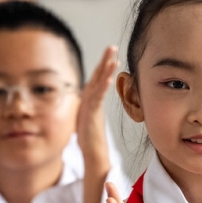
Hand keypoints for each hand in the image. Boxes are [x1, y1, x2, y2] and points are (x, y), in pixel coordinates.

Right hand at [78, 46, 118, 202]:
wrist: (93, 156)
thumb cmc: (93, 142)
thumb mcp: (94, 123)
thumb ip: (94, 112)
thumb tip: (96, 106)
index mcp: (92, 103)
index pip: (98, 81)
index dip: (104, 68)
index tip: (112, 55)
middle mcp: (90, 103)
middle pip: (97, 78)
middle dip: (104, 62)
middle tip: (112, 46)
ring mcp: (89, 108)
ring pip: (97, 84)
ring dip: (104, 69)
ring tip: (112, 55)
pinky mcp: (89, 115)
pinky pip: (96, 97)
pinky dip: (102, 86)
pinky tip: (108, 76)